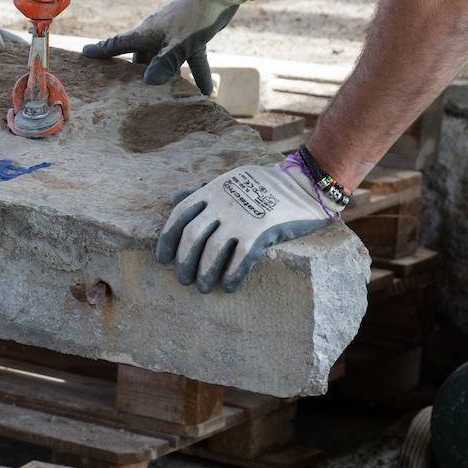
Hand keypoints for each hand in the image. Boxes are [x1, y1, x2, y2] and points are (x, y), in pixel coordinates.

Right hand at [82, 0, 243, 94]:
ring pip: (163, 61)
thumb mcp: (180, 41)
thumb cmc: (195, 14)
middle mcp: (155, 35)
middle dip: (134, 75)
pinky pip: (189, 60)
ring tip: (164, 98)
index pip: (117, 44)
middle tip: (128, 93)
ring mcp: (173, 36)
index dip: (100, 51)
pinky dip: (195, 74)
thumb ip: (166, 62)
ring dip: (166, 77)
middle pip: (139, 58)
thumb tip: (149, 81)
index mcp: (145, 34)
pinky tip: (204, 93)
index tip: (83, 55)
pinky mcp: (191, 37)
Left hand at [156, 159, 342, 292]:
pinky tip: (228, 287)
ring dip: (205, 272)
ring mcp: (242, 217)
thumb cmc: (263, 185)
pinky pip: (241, 258)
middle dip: (184, 261)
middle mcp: (223, 204)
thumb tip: (175, 197)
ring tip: (203, 287)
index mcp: (212, 191)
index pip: (179, 216)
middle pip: (192, 236)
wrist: (304, 183)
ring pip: (213, 250)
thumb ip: (201, 191)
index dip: (167, 239)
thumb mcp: (228, 180)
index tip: (163, 260)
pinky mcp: (263, 231)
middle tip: (183, 279)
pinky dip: (232, 275)